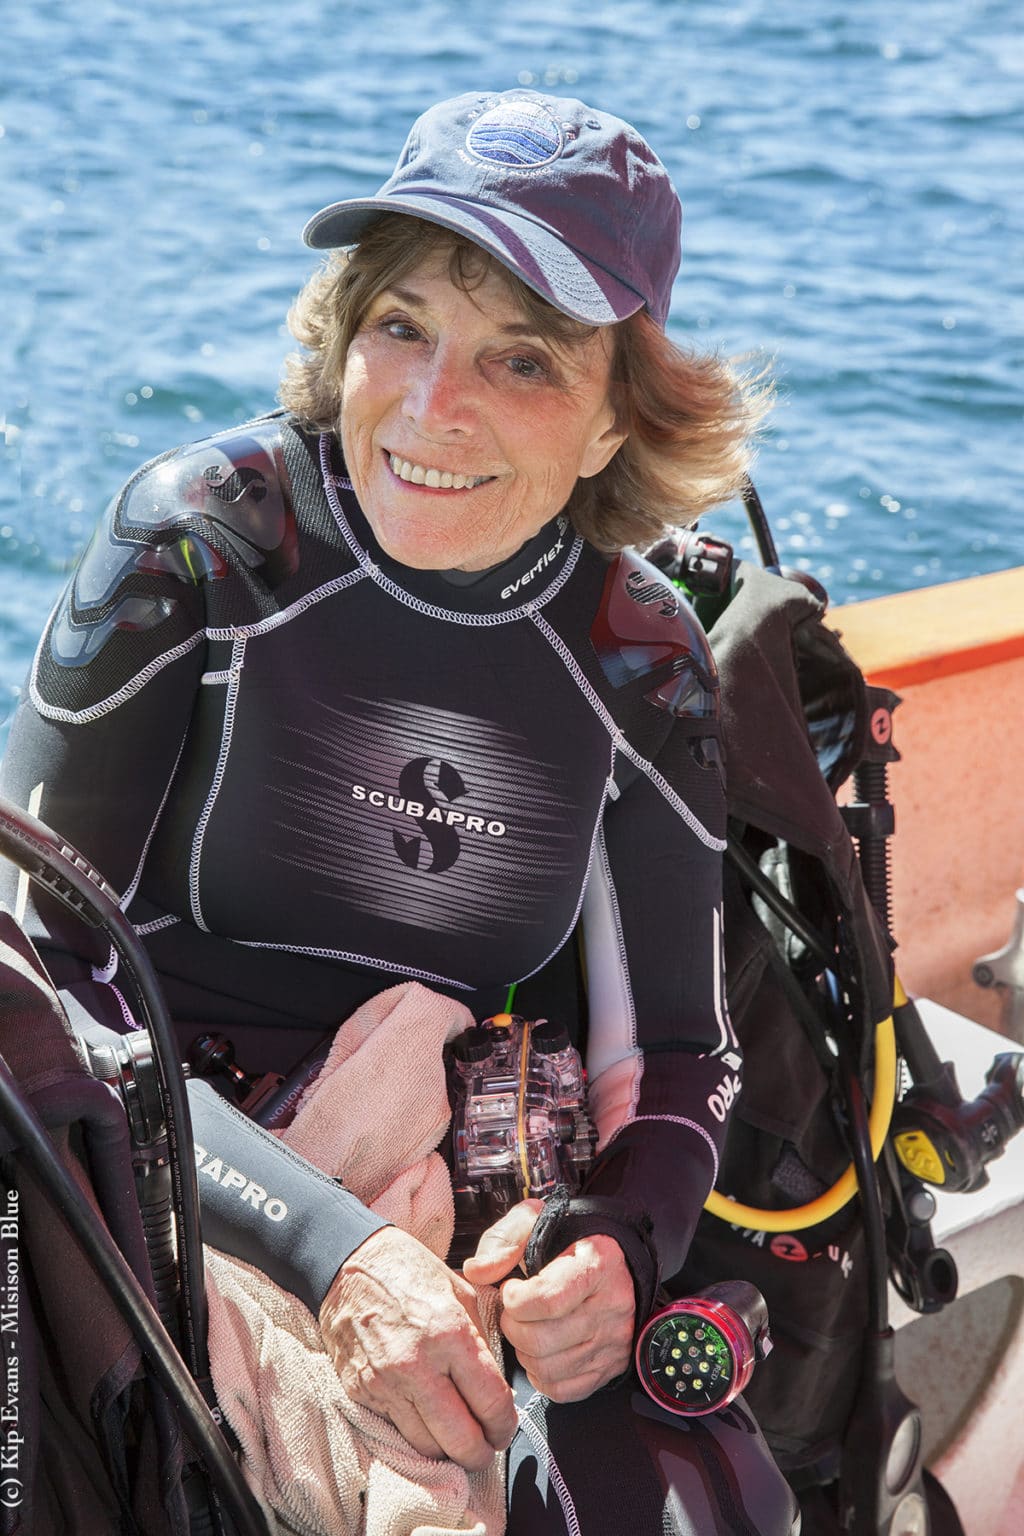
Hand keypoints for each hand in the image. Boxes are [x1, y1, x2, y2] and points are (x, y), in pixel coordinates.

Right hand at [319, 1226, 516, 1470]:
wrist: (348, 1264)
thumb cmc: (409, 1271)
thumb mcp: (460, 1292)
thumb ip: (481, 1342)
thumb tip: (498, 1390)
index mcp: (449, 1333)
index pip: (490, 1402)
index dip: (505, 1425)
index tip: (505, 1428)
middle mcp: (416, 1364)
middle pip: (460, 1439)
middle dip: (481, 1452)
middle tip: (487, 1447)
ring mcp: (385, 1383)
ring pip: (427, 1446)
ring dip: (448, 1451)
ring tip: (458, 1440)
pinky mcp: (361, 1393)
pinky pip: (396, 1431)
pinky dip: (416, 1434)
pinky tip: (426, 1422)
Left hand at [463, 1201, 635, 1401]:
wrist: (615, 1261)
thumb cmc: (571, 1241)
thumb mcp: (538, 1220)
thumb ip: (505, 1239)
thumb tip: (478, 1271)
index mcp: (598, 1263)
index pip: (548, 1299)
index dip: (515, 1300)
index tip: (511, 1288)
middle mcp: (611, 1305)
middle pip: (542, 1339)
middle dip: (513, 1326)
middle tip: (513, 1311)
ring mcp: (612, 1341)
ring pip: (548, 1368)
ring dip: (523, 1351)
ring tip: (525, 1326)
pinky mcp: (608, 1367)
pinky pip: (561, 1389)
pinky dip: (539, 1374)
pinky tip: (539, 1349)